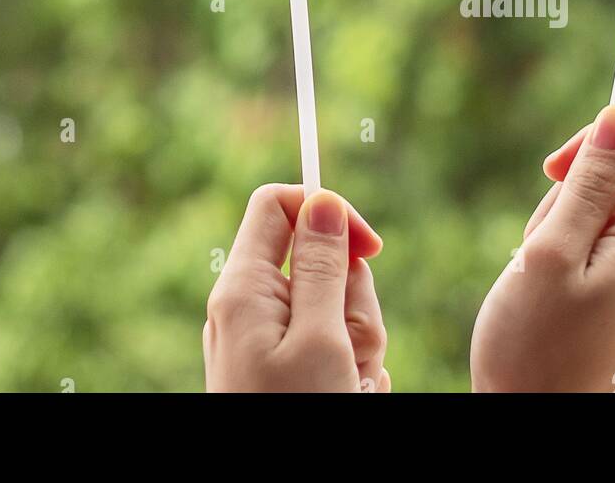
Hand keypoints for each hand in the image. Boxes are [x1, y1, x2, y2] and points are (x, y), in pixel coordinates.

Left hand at [204, 184, 388, 391]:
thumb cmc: (296, 415)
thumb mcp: (320, 340)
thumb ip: (322, 268)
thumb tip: (323, 200)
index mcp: (244, 288)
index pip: (276, 204)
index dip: (327, 212)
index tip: (371, 247)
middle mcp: (247, 308)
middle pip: (318, 264)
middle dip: (353, 303)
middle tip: (350, 356)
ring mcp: (262, 341)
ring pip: (333, 309)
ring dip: (356, 346)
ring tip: (348, 387)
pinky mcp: (278, 370)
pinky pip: (329, 349)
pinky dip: (347, 371)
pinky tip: (346, 394)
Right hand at [470, 105, 614, 392]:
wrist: (533, 421)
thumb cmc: (531, 341)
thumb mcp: (550, 249)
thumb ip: (589, 180)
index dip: (603, 141)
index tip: (553, 168)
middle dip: (573, 192)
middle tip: (541, 242)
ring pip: (608, 213)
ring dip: (565, 224)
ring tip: (540, 271)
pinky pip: (604, 246)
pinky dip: (569, 251)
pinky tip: (549, 287)